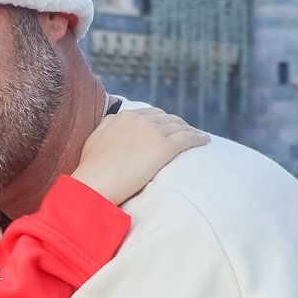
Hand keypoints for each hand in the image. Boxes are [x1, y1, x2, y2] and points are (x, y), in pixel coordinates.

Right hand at [72, 106, 208, 204]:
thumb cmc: (92, 167)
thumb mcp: (95, 138)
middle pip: (168, 118)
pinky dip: (198, 138)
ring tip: (198, 137)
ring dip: (191, 131)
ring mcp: (153, 132)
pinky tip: (205, 141)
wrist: (96, 183)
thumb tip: (116, 119)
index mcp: (125, 116)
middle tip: (186, 132)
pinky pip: (187, 139)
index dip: (162, 121)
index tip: (168, 128)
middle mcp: (141, 119)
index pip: (151, 114)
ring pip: (180, 127)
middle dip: (178, 124)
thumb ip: (107, 125)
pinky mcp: (164, 147)